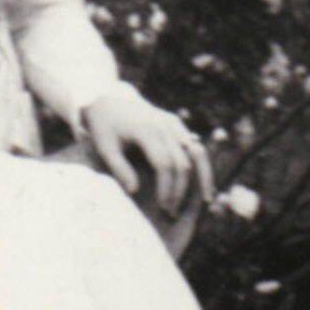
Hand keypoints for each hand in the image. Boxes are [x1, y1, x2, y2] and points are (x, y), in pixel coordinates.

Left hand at [83, 90, 215, 219]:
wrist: (108, 98)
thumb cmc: (104, 126)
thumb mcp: (105, 147)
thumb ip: (119, 169)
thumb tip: (134, 191)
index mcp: (146, 130)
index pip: (164, 164)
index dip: (166, 188)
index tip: (163, 207)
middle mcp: (164, 125)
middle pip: (182, 162)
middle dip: (181, 189)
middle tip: (173, 212)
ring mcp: (173, 122)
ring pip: (196, 152)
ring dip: (202, 177)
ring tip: (206, 201)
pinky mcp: (176, 123)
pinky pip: (194, 145)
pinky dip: (202, 165)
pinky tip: (204, 183)